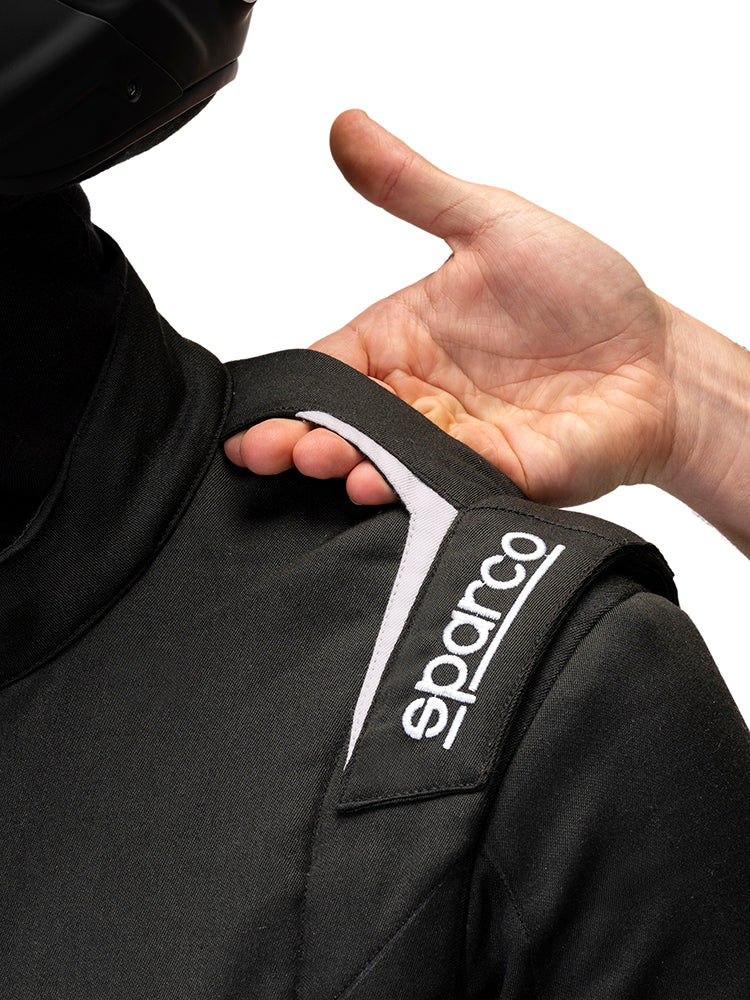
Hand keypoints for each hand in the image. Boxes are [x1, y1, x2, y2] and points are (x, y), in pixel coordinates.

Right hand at [226, 110, 674, 507]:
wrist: (654, 359)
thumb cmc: (581, 292)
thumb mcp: (490, 223)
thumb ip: (413, 187)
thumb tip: (346, 128)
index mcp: (401, 342)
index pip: (329, 371)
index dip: (291, 396)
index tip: (257, 416)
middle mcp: (418, 398)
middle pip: (344, 425)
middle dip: (302, 440)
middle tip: (271, 449)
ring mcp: (453, 443)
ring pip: (386, 461)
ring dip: (349, 465)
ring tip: (323, 460)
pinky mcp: (495, 477)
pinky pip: (445, 484)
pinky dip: (410, 487)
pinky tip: (379, 483)